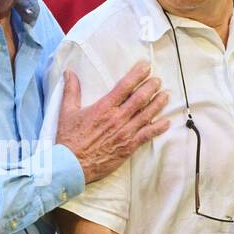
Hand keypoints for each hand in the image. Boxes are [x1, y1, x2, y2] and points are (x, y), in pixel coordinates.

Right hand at [56, 61, 169, 183]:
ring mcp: (125, 133)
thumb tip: (69, 73)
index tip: (146, 67)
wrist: (72, 165)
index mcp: (103, 107)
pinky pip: (147, 135)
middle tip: (157, 80)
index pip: (124, 86)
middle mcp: (117, 118)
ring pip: (147, 114)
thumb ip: (71, 91)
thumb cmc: (69, 140)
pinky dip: (158, 128)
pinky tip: (166, 122)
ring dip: (158, 103)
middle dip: (151, 87)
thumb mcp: (67, 112)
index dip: (137, 75)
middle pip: (140, 98)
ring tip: (165, 95)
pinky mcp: (128, 147)